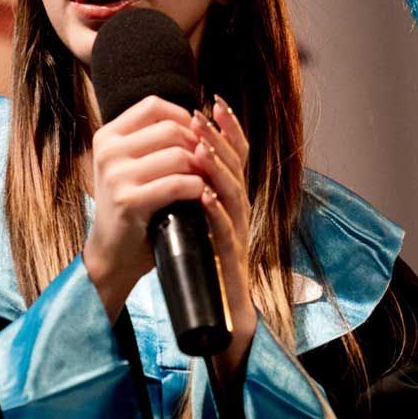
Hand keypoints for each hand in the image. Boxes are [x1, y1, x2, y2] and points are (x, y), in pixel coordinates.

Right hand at [83, 95, 203, 321]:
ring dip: (201, 169)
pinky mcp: (128, 201)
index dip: (182, 116)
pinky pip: (178, 184)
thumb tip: (200, 116)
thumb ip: (154, 141)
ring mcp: (115, 175)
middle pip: (170, 129)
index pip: (153, 106)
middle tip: (209, 163)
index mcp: (107, 136)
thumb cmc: (131, 206)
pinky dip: (198, 189)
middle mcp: (107, 151)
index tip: (196, 135)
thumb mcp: (133, 165)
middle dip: (197, 145)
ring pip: (178, 155)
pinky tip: (202, 197)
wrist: (112, 254)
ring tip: (207, 181)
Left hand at [190, 95, 257, 386]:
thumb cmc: (206, 265)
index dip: (227, 127)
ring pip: (234, 195)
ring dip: (218, 168)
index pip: (234, 156)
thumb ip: (193, 192)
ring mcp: (238, 236)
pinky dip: (215, 212)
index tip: (212, 100)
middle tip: (205, 112)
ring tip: (200, 146)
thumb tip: (177, 160)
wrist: (221, 317)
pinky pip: (224, 233)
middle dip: (222, 137)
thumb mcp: (197, 220)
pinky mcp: (230, 261)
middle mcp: (240, 213)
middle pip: (238, 168)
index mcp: (231, 201)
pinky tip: (203, 196)